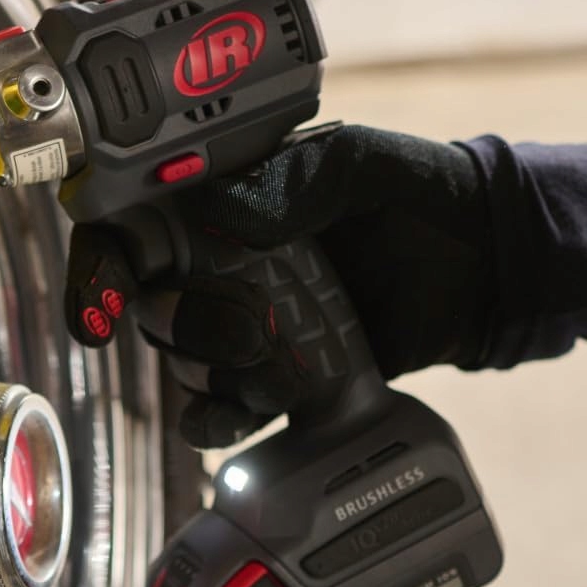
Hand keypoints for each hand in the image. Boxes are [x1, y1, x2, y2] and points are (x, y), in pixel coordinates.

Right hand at [64, 124, 493, 446]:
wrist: (487, 268)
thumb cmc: (423, 195)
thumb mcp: (365, 165)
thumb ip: (302, 175)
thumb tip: (228, 207)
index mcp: (218, 197)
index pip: (127, 227)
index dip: (99, 267)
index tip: (104, 307)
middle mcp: (216, 261)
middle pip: (147, 305)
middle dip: (179, 328)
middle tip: (243, 333)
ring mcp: (244, 320)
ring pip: (180, 360)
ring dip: (210, 373)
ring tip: (274, 367)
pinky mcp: (275, 374)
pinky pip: (220, 409)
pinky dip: (218, 421)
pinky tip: (243, 416)